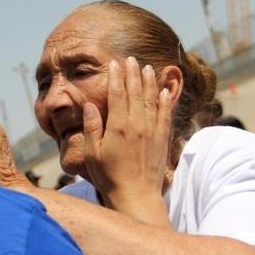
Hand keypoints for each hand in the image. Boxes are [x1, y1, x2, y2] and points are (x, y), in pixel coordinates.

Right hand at [82, 57, 172, 226]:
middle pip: (136, 92)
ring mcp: (152, 131)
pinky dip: (165, 102)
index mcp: (118, 126)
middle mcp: (137, 125)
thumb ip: (92, 127)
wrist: (136, 196)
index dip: (116, 77)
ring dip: (149, 82)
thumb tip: (89, 105)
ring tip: (147, 68)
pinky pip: (165, 115)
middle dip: (133, 73)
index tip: (115, 63)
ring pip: (152, 100)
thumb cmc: (109, 177)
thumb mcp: (92, 153)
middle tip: (131, 59)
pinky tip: (165, 92)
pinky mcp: (162, 140)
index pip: (117, 94)